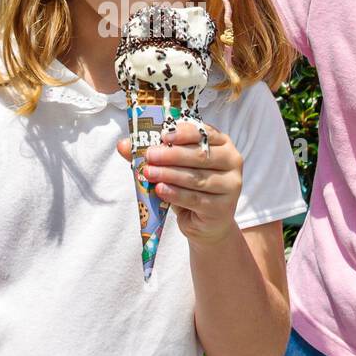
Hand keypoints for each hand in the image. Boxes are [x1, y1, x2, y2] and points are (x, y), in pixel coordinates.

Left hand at [116, 119, 241, 245]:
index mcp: (222, 143)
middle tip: (150, 155)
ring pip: (197, 177)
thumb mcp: (173, 167)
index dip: (183, 133)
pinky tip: (160, 189)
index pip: (204, 133)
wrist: (205, 222)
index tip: (163, 136)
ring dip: (170, 174)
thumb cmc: (190, 187)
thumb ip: (153, 154)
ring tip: (149, 173)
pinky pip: (196, 199)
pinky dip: (176, 194)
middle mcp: (232, 161)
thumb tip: (123, 145)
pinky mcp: (223, 207)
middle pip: (200, 155)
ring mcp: (231, 185)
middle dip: (172, 155)